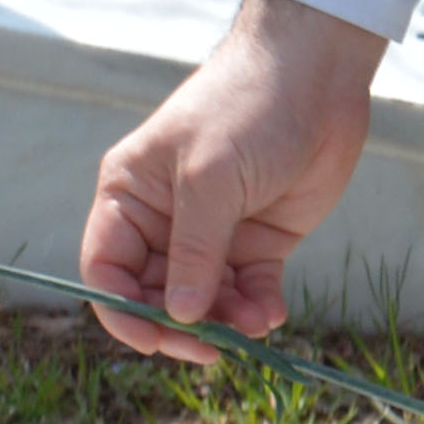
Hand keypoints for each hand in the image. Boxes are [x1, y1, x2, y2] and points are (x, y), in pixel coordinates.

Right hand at [77, 0, 386, 359]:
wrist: (317, 73)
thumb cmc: (246, 107)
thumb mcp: (210, 178)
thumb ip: (193, 251)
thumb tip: (178, 318)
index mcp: (129, 195)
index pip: (107, 268)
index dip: (122, 311)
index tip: (153, 341)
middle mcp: (164, 220)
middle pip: (155, 295)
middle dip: (180, 326)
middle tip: (212, 349)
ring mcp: (214, 232)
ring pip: (204, 301)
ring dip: (225, 321)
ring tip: (255, 323)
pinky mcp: (259, 240)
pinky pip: (247, 290)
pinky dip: (256, 309)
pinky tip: (271, 313)